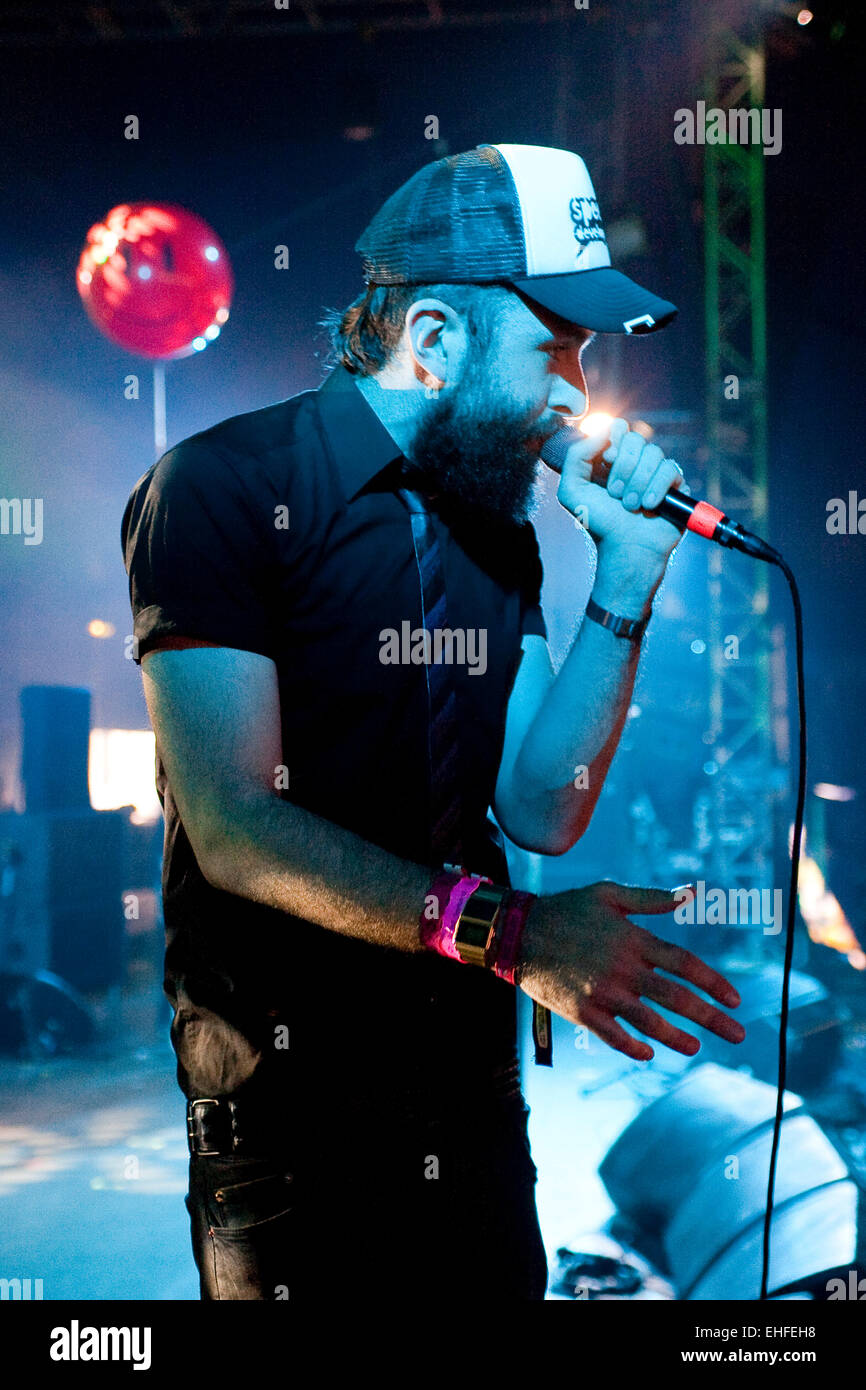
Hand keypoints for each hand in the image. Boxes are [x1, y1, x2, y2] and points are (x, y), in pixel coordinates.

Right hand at [515, 880, 745, 1060]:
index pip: (684, 964)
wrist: (520, 933)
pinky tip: (648, 1053)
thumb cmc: (567, 910)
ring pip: (648, 1022)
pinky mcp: (581, 1012)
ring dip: (677, 1038)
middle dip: (711, 1018)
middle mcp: (622, 968)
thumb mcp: (609, 894)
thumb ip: (651, 898)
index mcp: (632, 940)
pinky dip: (633, 1047)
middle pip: (675, 998)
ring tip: (696, 1047)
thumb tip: (690, 894)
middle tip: (738, 1034)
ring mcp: (601, 993)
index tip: (735, 1000)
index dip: (713, 983)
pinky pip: (613, 1036)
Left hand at [555, 418, 689, 560]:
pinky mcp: (676, 484)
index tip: (606, 461)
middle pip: (636, 437)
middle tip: (614, 493)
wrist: (625, 548)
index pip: (618, 428)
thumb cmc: (599, 522)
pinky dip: (657, 488)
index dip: (613, 440)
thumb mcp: (572, 490)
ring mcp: (656, 472)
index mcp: (612, 458)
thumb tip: (602, 430)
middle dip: (623, 467)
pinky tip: (649, 506)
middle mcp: (636, 462)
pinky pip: (671, 469)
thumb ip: (576, 456)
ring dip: (638, 482)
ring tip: (630, 505)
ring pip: (654, 453)